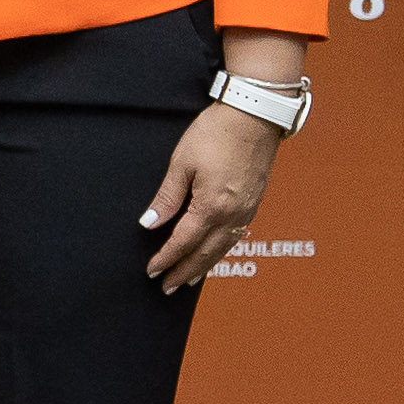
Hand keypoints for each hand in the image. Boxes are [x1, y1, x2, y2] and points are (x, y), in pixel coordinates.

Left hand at [143, 104, 278, 293]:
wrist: (254, 115)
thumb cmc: (216, 133)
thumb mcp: (182, 163)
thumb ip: (167, 197)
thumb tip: (150, 223)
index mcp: (212, 207)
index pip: (183, 242)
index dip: (166, 258)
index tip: (151, 271)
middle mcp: (232, 215)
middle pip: (205, 253)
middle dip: (184, 271)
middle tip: (167, 287)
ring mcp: (246, 210)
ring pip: (223, 248)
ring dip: (204, 266)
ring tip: (188, 279)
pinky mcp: (254, 202)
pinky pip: (235, 235)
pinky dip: (221, 250)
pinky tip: (213, 253)